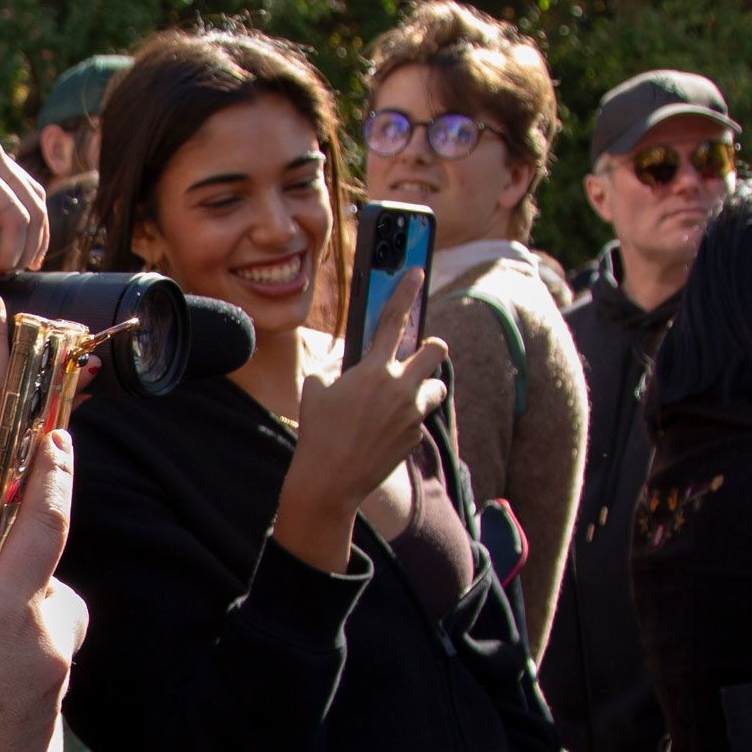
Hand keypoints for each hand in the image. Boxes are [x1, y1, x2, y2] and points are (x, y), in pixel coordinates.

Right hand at [0, 424, 88, 751]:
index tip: (58, 442)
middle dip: (21, 579)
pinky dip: (9, 665)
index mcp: (11, 613)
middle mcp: (47, 646)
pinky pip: (37, 672)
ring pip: (47, 631)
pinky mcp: (46, 722)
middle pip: (52, 586)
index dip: (53, 477)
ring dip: (14, 624)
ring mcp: (53, 688)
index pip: (46, 526)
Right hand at [272, 266, 448, 572]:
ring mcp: (412, 414)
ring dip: (424, 387)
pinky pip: (420, 419)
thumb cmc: (316, 432)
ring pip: (436, 387)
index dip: (406, 291)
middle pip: (436, 351)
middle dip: (431, 348)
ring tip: (403, 399)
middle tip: (420, 355)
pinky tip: (384, 433)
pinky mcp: (415, 437)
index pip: (393, 320)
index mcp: (373, 370)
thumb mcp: (316, 391)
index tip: (417, 271)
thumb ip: (337, 373)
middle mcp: (400, 387)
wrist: (329, 480)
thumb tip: (348, 369)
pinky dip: (408, 420)